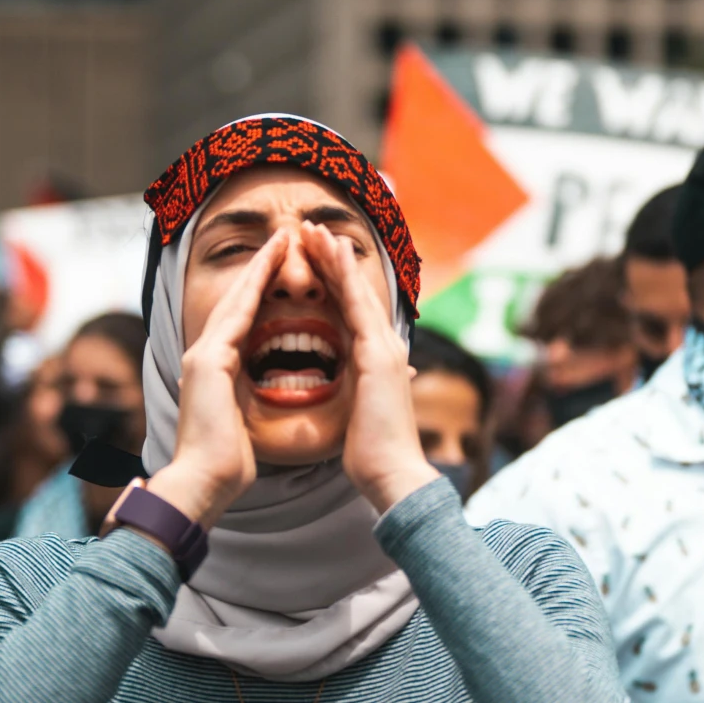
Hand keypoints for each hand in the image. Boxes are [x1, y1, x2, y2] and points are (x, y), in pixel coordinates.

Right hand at [147, 230, 290, 528]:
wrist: (204, 482)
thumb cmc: (226, 463)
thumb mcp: (242, 421)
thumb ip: (245, 399)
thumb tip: (253, 398)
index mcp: (214, 371)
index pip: (242, 321)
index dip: (260, 292)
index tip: (281, 269)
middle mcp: (204, 356)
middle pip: (237, 301)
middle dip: (259, 268)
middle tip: (282, 237)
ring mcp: (203, 355)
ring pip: (237, 299)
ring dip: (259, 266)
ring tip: (281, 238)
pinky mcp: (208, 360)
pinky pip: (238, 313)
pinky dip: (255, 286)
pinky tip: (271, 264)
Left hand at [301, 224, 437, 516]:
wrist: (392, 474)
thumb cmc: (371, 454)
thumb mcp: (355, 414)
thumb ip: (352, 392)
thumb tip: (348, 389)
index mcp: (375, 361)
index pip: (349, 311)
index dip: (331, 281)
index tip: (312, 258)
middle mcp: (383, 346)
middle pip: (353, 292)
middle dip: (331, 260)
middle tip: (310, 229)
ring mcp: (383, 346)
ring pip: (355, 289)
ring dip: (334, 255)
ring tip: (314, 228)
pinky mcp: (376, 352)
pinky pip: (356, 303)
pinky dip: (343, 273)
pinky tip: (331, 250)